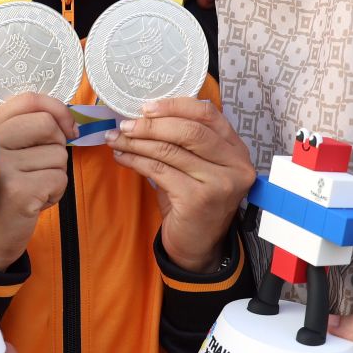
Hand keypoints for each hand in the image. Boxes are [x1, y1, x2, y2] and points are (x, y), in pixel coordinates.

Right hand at [0, 93, 75, 269]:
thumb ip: (22, 131)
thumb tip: (67, 120)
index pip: (28, 101)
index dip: (56, 109)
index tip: (68, 127)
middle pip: (47, 125)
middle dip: (56, 146)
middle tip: (40, 167)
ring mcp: (1, 168)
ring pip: (58, 155)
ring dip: (54, 174)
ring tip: (31, 187)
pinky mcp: (19, 192)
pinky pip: (60, 179)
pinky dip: (55, 192)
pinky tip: (33, 202)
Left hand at [104, 98, 252, 271]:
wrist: (198, 246)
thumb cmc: (193, 200)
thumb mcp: (196, 166)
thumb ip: (181, 141)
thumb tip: (142, 116)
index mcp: (236, 149)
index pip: (208, 114)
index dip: (175, 106)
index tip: (147, 107)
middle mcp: (235, 164)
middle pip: (189, 130)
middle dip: (151, 125)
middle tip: (125, 124)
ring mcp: (220, 183)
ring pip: (170, 150)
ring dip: (137, 142)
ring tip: (116, 138)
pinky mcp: (199, 199)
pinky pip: (159, 171)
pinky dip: (135, 160)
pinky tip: (122, 156)